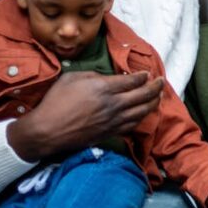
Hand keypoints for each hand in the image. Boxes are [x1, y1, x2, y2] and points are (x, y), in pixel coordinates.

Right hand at [6, 71, 163, 161]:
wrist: (47, 131)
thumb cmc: (55, 101)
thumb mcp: (72, 78)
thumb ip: (94, 76)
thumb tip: (107, 78)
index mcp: (103, 88)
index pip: (132, 81)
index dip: (142, 76)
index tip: (147, 73)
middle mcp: (112, 105)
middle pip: (142, 96)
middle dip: (155, 87)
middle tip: (161, 81)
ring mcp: (113, 121)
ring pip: (141, 112)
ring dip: (153, 103)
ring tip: (159, 96)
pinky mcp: (109, 133)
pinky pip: (132, 125)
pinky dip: (141, 118)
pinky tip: (144, 113)